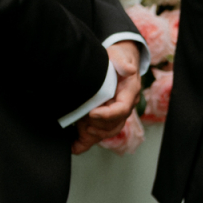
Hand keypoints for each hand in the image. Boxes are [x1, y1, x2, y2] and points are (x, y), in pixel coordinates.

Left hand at [72, 41, 141, 155]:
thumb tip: (128, 69)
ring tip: (77, 130)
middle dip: (96, 126)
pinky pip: (97, 134)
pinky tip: (73, 146)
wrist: (118, 63)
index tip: (92, 113)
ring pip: (105, 132)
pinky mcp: (104, 119)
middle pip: (113, 125)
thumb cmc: (118, 59)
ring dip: (91, 134)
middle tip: (81, 121)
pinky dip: (85, 142)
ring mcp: (114, 116)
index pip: (121, 110)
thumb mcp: (120, 55)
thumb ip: (122, 62)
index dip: (107, 115)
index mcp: (129, 95)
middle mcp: (123, 108)